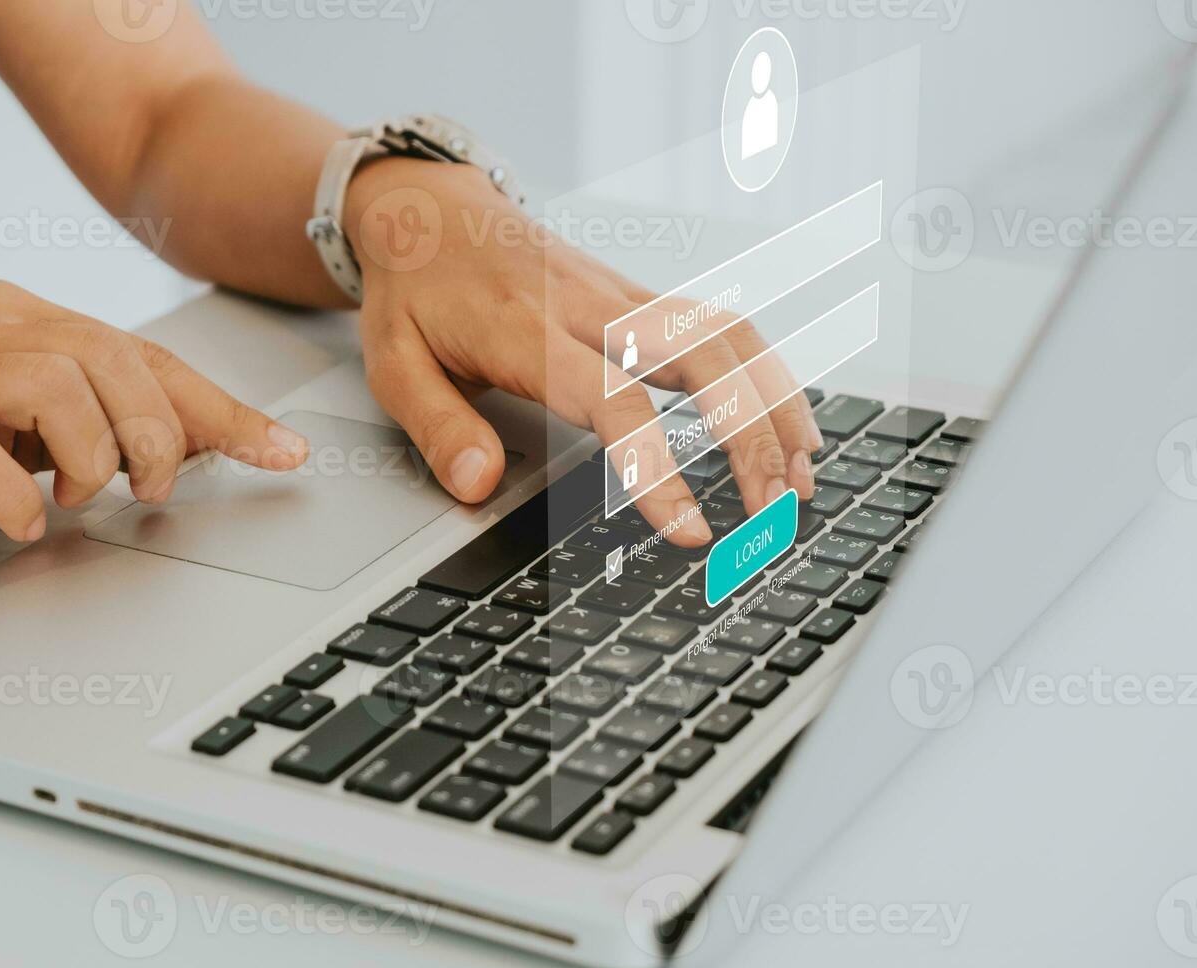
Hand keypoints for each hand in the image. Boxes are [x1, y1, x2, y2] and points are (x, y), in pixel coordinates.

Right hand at [0, 281, 308, 562]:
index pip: (145, 356)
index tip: (285, 452)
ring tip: (78, 500)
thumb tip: (199, 443)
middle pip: (111, 358)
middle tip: (151, 491)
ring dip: (92, 458)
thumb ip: (95, 418)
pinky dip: (15, 497)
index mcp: (22, 319)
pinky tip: (22, 523)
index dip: (222, 408)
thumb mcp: (16, 422)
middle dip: (158, 435)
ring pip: (55, 387)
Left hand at [345, 158, 822, 547]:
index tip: (693, 531)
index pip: (612, 403)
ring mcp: (622, 295)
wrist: (426, 207)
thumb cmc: (413, 289)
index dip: (658, 470)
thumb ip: (439, 429)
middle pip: (702, 357)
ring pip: (726, 335)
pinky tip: (787, 423)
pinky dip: (766, 375)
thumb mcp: (392, 364)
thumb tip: (478, 487)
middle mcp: (590, 306)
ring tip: (804, 477)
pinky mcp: (639, 295)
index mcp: (529, 330)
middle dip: (753, 435)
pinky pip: (720, 327)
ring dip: (777, 404)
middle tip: (777, 511)